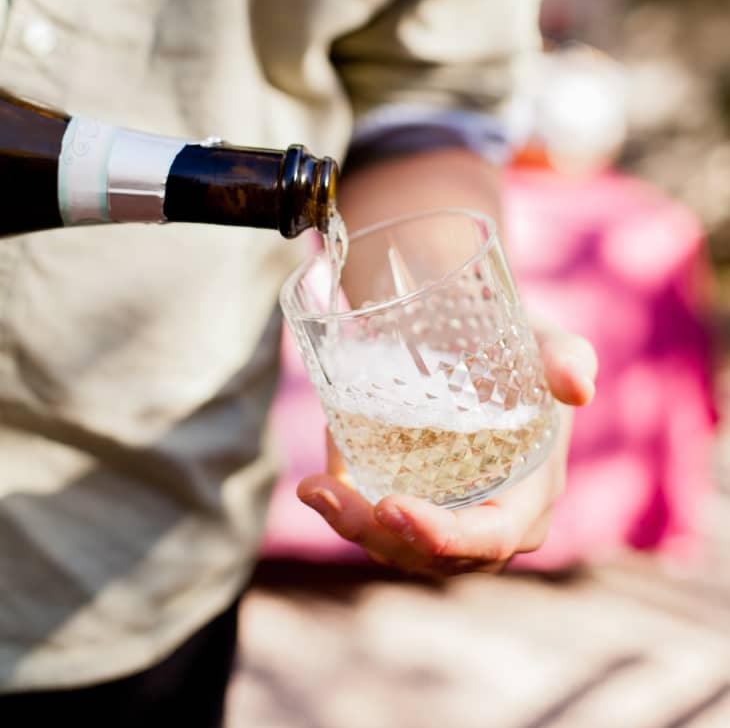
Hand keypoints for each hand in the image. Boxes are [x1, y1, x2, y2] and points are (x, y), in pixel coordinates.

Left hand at [297, 320, 596, 575]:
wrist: (477, 343)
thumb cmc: (520, 348)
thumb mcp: (549, 344)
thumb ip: (567, 357)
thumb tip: (577, 386)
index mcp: (530, 499)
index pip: (488, 539)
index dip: (440, 536)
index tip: (389, 505)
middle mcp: (489, 525)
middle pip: (430, 555)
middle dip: (375, 534)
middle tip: (325, 494)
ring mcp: (447, 522)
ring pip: (395, 547)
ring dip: (349, 524)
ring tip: (311, 488)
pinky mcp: (415, 508)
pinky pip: (379, 527)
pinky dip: (345, 509)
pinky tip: (316, 482)